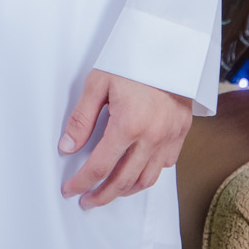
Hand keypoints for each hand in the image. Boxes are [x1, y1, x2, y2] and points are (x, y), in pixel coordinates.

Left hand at [58, 68, 192, 207]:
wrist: (170, 47)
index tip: (70, 190)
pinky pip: (165, 166)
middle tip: (87, 201)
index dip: (82, 182)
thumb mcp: (98, 83)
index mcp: (128, 124)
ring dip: (125, 190)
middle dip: (102, 195)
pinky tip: (136, 173)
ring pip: (147, 179)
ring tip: (109, 192)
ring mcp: (170, 138)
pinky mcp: (181, 134)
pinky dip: (149, 175)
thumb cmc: (131, 61)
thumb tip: (67, 147)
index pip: (99, 166)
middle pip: (123, 180)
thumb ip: (81, 118)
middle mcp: (151, 137)